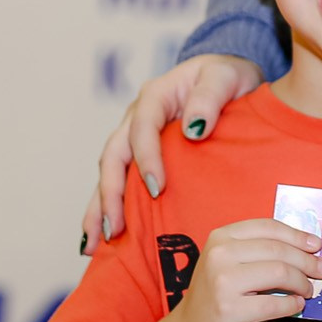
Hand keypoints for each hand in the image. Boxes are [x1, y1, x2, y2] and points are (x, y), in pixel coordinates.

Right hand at [84, 54, 262, 250]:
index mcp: (155, 96)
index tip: (158, 189)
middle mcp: (136, 116)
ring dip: (99, 209)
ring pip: (108, 174)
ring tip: (93, 244)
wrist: (227, 78)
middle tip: (115, 228)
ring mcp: (133, 137)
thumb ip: (209, 97)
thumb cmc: (228, 77)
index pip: (142, 127)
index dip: (146, 158)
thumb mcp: (225, 77)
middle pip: (114, 155)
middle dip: (111, 194)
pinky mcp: (138, 155)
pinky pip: (118, 183)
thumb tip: (192, 129)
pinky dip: (106, 209)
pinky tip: (101, 239)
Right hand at [169, 218, 321, 321]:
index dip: (297, 235)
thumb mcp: (230, 264)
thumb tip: (308, 249)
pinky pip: (274, 304)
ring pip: (279, 273)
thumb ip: (261, 252)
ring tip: (308, 290)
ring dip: (302, 283)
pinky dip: (291, 305)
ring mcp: (222, 283)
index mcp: (221, 237)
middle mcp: (219, 255)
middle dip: (307, 261)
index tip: (316, 245)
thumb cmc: (218, 296)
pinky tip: (296, 305)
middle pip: (278, 250)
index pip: (268, 227)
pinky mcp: (229, 311)